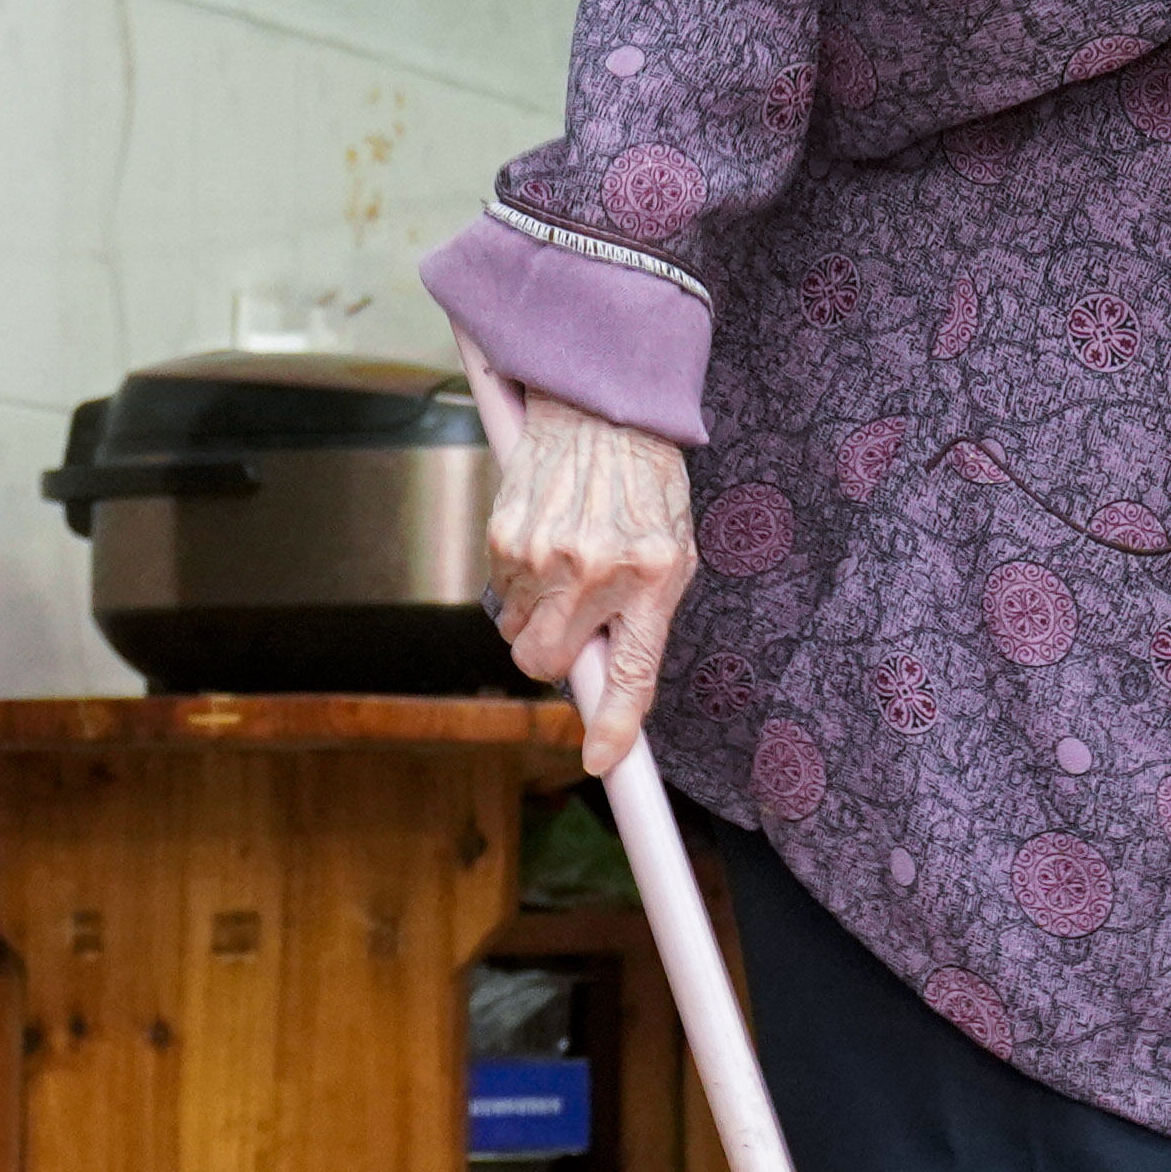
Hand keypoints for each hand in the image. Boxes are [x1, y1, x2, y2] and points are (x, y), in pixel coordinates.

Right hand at [479, 376, 697, 772]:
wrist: (601, 410)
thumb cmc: (644, 486)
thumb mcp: (671, 551)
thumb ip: (645, 618)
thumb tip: (605, 684)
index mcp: (653, 576)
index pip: (631, 673)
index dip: (615, 727)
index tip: (600, 760)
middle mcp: (596, 570)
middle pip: (548, 664)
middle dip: (554, 659)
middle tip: (573, 625)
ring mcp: (545, 554)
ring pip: (518, 632)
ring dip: (536, 615)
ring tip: (565, 566)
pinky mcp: (505, 535)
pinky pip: (499, 593)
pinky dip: (517, 582)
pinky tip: (543, 542)